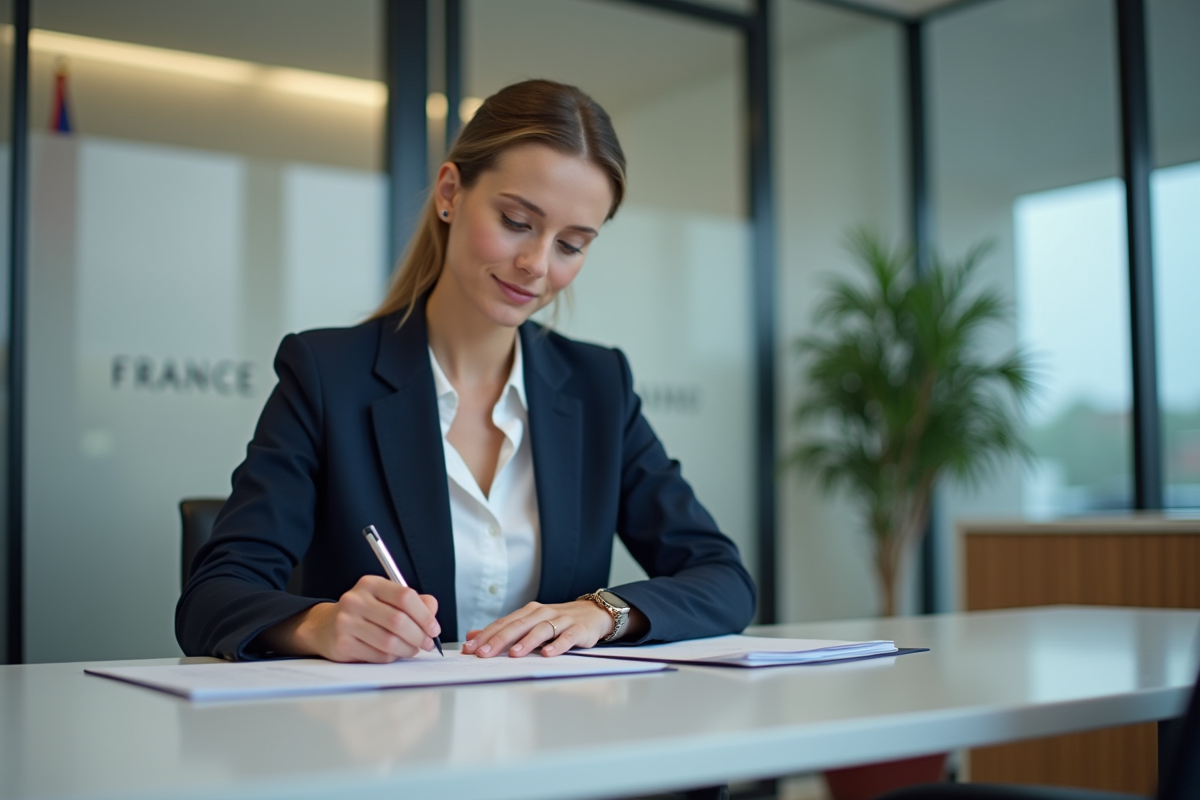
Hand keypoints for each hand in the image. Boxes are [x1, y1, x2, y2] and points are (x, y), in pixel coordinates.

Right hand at [269, 575, 440, 662]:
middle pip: (398, 621)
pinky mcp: (343, 643)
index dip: (425, 615)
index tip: (434, 628)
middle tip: (427, 644)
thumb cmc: (364, 613)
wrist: (326, 627)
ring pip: (389, 641)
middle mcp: (356, 600)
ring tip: (413, 650)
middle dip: (419, 636)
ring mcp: (346, 622)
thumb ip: (414, 602)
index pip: (405, 596)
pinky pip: (378, 655)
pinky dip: (392, 658)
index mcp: (371, 584)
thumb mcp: (386, 599)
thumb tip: (432, 610)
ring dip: (408, 649)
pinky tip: (393, 654)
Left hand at [461, 600, 613, 657]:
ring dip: (527, 642)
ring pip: (541, 630)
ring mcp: (561, 621)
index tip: (469, 648)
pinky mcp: (578, 629)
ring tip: (514, 654)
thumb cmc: (558, 622)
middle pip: (518, 625)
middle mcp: (543, 613)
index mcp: (529, 612)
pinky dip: (557, 645)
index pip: (504, 623)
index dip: (485, 635)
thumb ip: (503, 630)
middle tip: (483, 653)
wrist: (593, 613)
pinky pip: (567, 637)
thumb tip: (472, 635)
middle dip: (499, 639)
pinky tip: (547, 654)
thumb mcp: (530, 623)